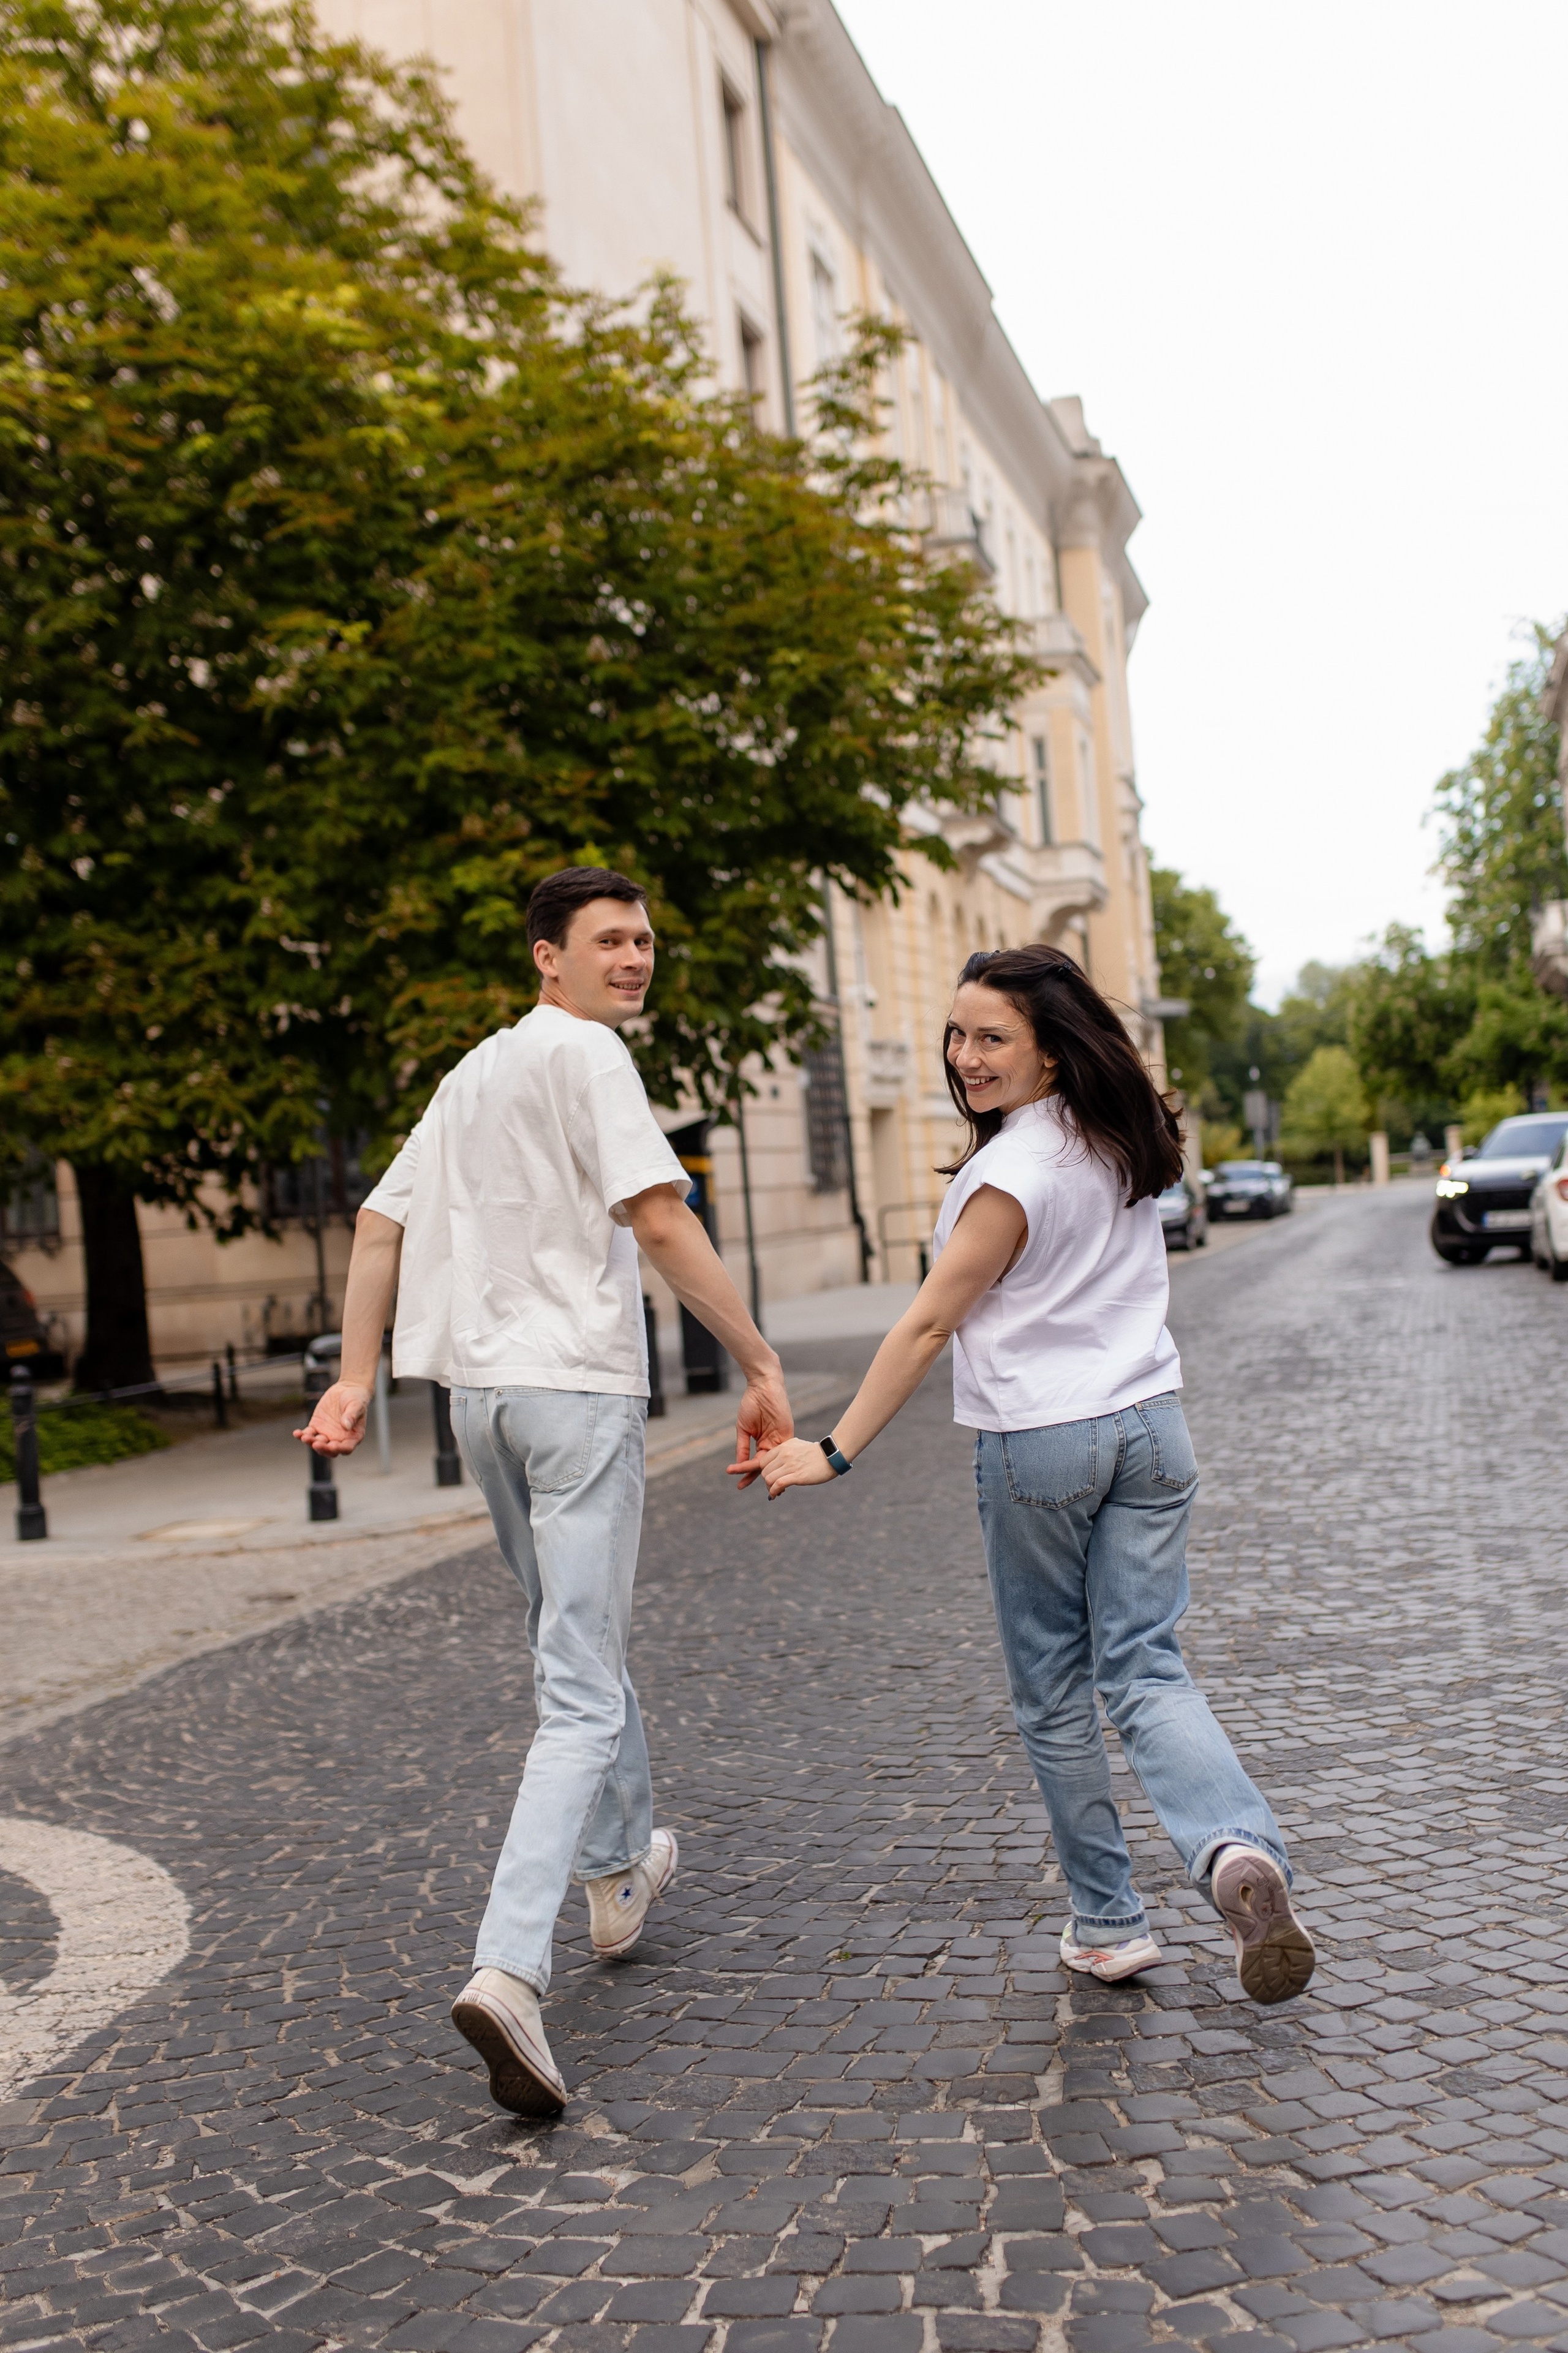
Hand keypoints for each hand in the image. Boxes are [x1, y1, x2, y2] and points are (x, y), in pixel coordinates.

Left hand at [293, 1380, 371, 1454]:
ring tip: (304, 1437)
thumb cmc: (356, 1398)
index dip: (340, 1449)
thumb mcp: (357, 1405)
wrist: (346, 1390)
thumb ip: (352, 1415)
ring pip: (317, 1444)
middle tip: (316, 1443)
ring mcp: (327, 1435)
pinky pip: (308, 1433)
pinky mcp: (316, 1427)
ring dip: (310, 1442)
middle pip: (330, 1450)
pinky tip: (296, 1433)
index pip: (346, 1448)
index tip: (333, 1446)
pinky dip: (302, 1435)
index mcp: (353, 1437)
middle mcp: (339, 1439)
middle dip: (323, 1449)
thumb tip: (346, 1426)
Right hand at [726, 1366, 792, 1489]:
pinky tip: (774, 1474)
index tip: (739, 1486)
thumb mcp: (744, 1428)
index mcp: (762, 1442)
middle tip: (751, 1490)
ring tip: (768, 1490)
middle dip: (758, 1478)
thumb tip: (739, 1464)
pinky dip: (776, 1463)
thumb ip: (743, 1446)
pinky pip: (780, 1453)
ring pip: (774, 1462)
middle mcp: (772, 1444)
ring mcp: (780, 1441)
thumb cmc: (752, 1404)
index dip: (747, 1474)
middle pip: (766, 1466)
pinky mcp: (787, 1435)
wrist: (763, 1387)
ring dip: (769, 1475)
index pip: (755, 1462)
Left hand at [752, 1436, 838, 1499]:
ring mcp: (790, 1465)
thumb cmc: (816, 1453)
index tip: (771, 1477)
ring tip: (776, 1492)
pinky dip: (774, 1492)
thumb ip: (785, 1451)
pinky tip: (776, 1495)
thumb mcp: (797, 1445)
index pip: (763, 1461)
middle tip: (774, 1486)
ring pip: (768, 1479)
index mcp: (783, 1447)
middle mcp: (784, 1454)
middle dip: (767, 1481)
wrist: (831, 1455)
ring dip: (770, 1488)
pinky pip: (778, 1484)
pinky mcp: (797, 1476)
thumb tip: (778, 1461)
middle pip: (764, 1471)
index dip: (765, 1471)